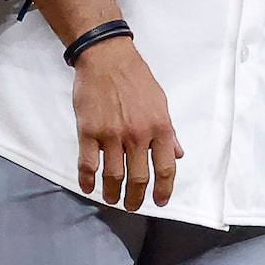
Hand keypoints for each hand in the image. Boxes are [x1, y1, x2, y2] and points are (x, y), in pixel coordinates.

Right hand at [72, 33, 182, 211]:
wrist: (107, 57)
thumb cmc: (135, 78)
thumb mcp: (161, 102)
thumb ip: (169, 131)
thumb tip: (177, 154)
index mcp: (159, 127)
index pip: (166, 168)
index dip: (164, 190)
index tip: (160, 201)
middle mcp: (137, 135)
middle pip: (139, 178)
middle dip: (136, 199)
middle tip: (132, 206)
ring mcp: (112, 134)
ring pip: (113, 176)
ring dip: (112, 193)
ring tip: (112, 200)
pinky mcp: (88, 131)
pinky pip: (88, 164)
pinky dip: (87, 180)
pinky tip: (88, 188)